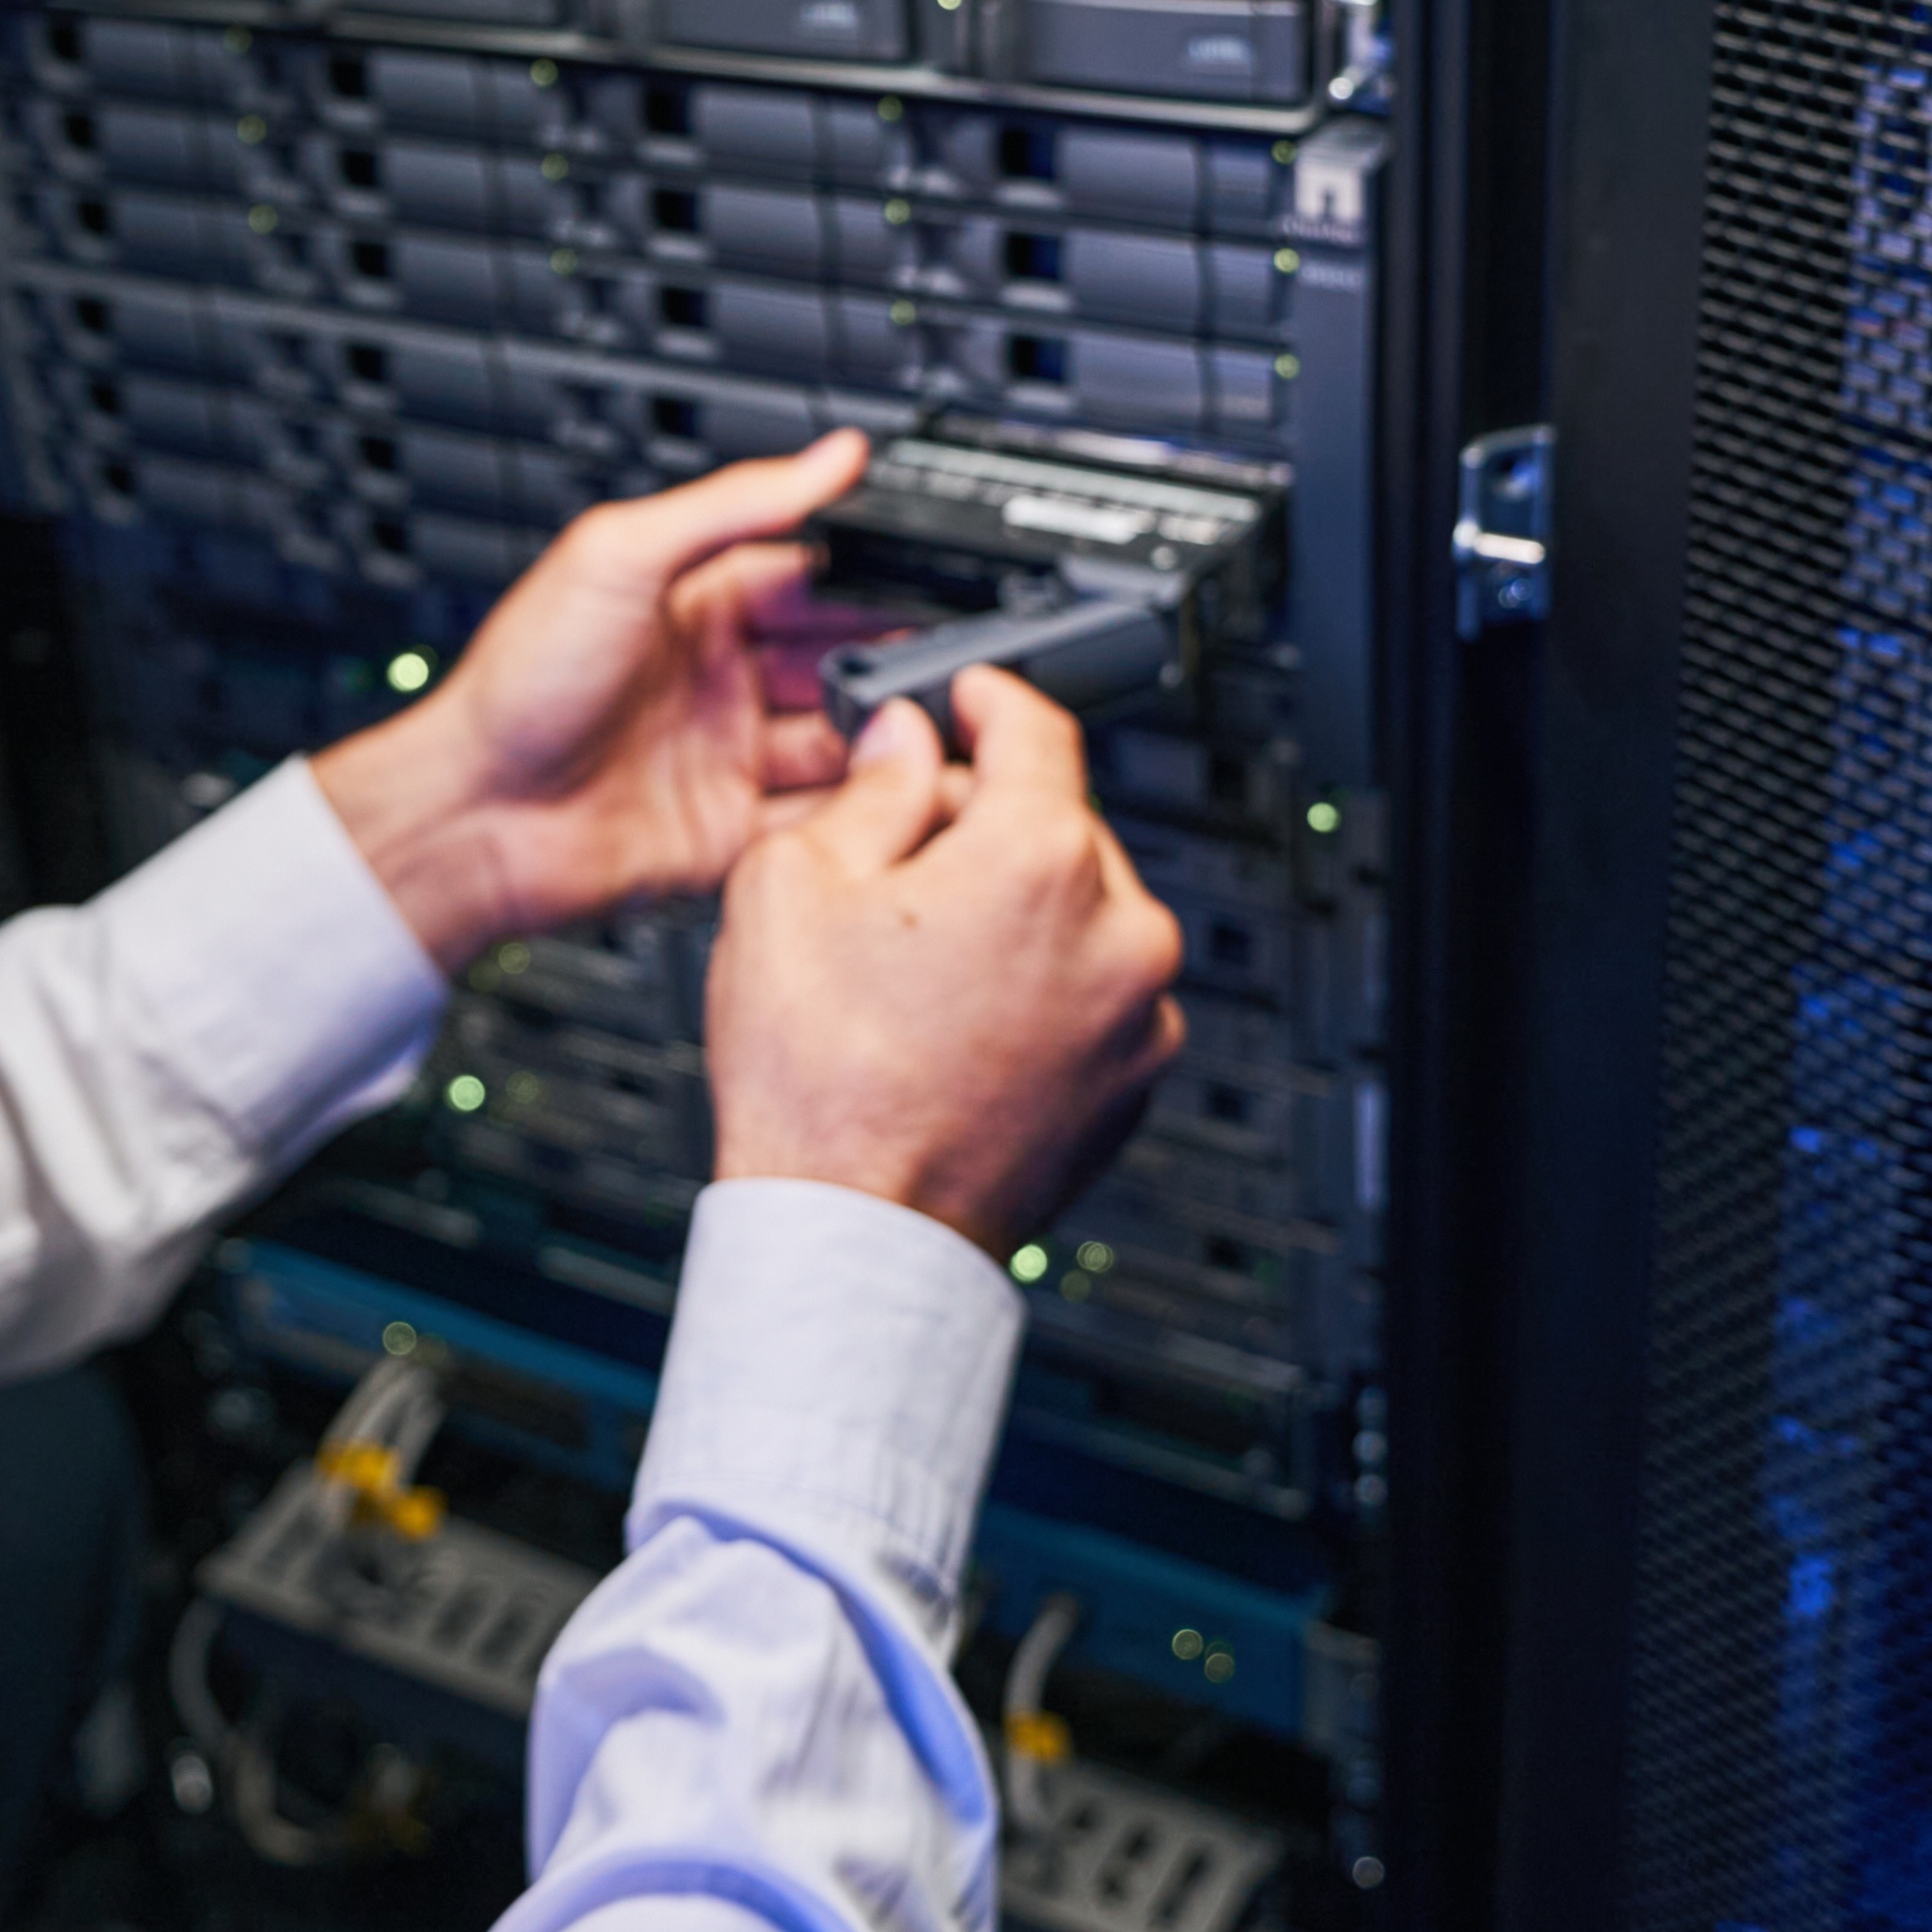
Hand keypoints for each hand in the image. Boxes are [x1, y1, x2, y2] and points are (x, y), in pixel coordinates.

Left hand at [310, 434, 881, 970]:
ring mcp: (729, 758)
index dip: (872, 582)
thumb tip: (827, 455)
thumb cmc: (520, 682)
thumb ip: (732, 504)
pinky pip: (817, 821)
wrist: (475, 812)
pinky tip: (890, 796)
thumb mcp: (622, 556)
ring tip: (927, 730)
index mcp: (698, 606)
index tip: (936, 582)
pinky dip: (858, 814)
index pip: (813, 580)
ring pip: (842, 744)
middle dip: (892, 661)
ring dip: (885, 738)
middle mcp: (721, 680)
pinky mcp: (731, 834)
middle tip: (949, 663)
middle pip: (840, 662)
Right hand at [703, 669, 1184, 1251]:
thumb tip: (904, 747)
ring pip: (1077, 910)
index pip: (1036, 728)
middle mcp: (1119, 930)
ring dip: (1012, 906)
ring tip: (914, 960)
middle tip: (896, 854)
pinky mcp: (1135, 1078)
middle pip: (1055, 822)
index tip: (970, 697)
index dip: (987, 697)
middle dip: (981, 821)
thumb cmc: (822, 1085)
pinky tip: (954, 1017)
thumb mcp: (792, 887)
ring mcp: (1139, 1013)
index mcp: (1042, 860)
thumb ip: (867, 790)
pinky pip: (1092, 989)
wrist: (859, 1235)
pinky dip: (1040, 982)